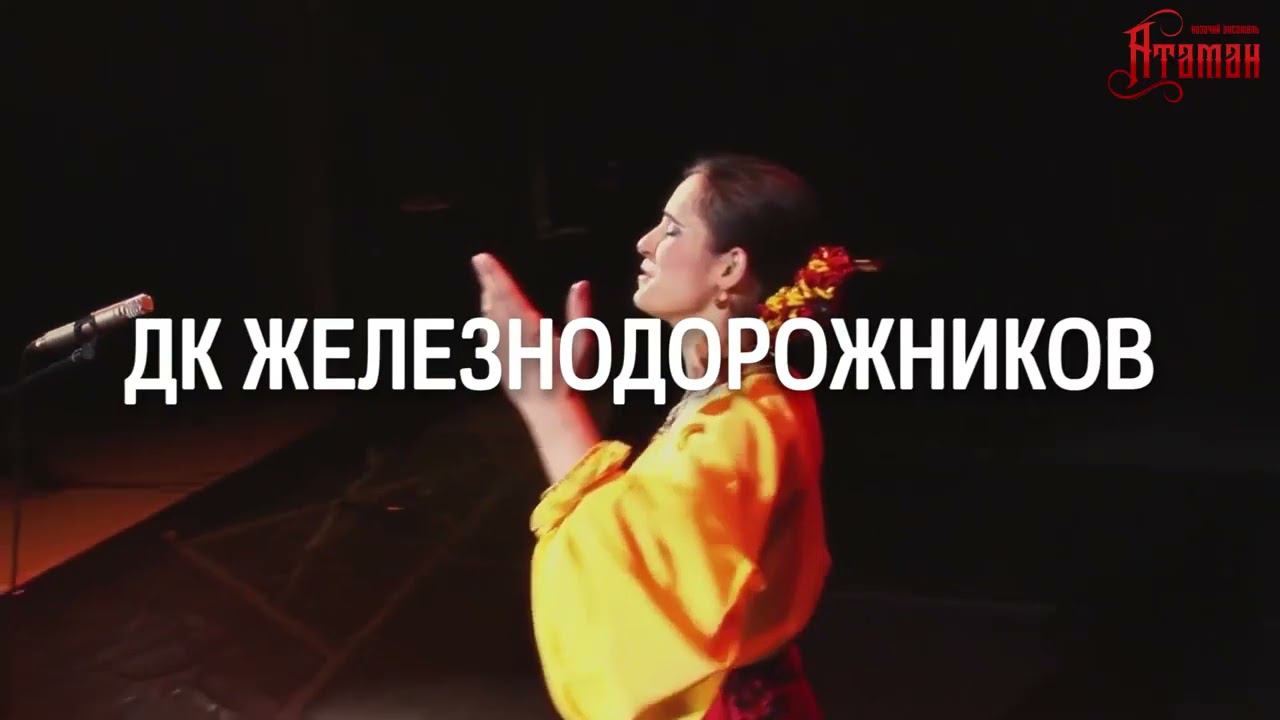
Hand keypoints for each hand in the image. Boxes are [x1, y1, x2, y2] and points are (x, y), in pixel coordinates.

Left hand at [471, 252, 593, 408]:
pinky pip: (488, 337)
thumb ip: (580, 312)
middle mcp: (511, 337)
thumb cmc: (569, 377)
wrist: (549, 409)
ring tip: (486, 284)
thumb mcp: (581, 344)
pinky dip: (487, 322)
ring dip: (488, 300)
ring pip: (490, 319)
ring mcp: (502, 351)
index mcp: (530, 329)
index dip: (495, 275)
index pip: (509, 294)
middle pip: (496, 303)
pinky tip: (486, 317)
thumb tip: (581, 284)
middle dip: (488, 282)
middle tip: (479, 263)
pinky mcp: (499, 364)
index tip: (482, 258)